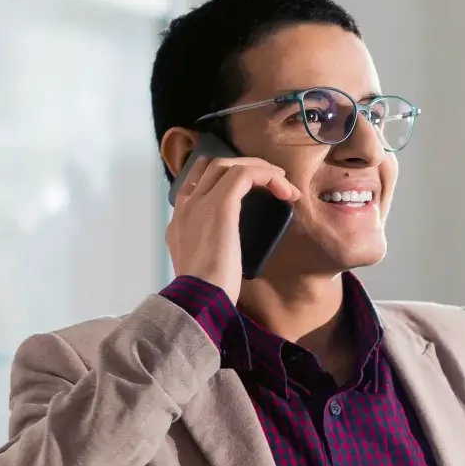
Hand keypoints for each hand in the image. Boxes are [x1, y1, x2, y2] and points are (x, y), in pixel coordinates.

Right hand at [165, 155, 300, 301]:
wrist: (199, 299)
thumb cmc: (207, 293)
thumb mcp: (203, 266)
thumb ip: (209, 250)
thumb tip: (227, 250)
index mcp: (179, 221)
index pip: (197, 182)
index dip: (226, 177)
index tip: (253, 188)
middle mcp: (186, 206)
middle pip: (214, 167)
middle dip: (246, 168)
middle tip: (274, 181)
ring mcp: (200, 203)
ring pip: (230, 165)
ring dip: (261, 170)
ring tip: (285, 185)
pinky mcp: (220, 205)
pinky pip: (245, 175)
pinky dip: (267, 177)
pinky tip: (285, 191)